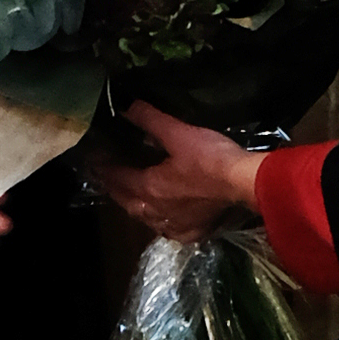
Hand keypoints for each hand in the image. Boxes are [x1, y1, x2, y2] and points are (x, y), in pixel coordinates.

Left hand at [91, 103, 266, 241]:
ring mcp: (175, 226)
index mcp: (149, 188)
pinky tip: (164, 220)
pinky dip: (161, 223)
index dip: (103, 168)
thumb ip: (150, 120)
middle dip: (115, 189)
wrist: (245, 184)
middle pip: (127, 202)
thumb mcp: (178, 133)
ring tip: (131, 197)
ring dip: (135, 207)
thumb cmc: (211, 158)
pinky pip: (169, 231)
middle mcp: (157, 211)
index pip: (117, 178)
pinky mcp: (194, 232)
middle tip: (106, 179)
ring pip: (146, 218)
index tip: (93, 161)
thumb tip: (125, 106)